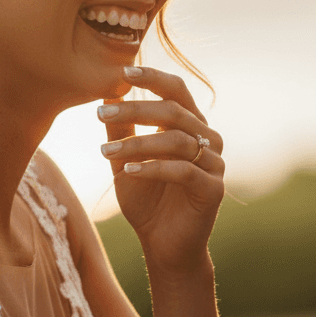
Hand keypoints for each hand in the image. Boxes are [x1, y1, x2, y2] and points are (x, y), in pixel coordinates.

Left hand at [98, 66, 224, 274]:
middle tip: (101, 111)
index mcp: (191, 125)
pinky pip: (183, 171)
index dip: (153, 78)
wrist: (163, 245)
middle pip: (174, 111)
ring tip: (104, 151)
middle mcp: (207, 139)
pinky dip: (153, 169)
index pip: (177, 90)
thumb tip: (105, 95)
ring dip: (137, 144)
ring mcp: (214, 163)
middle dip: (135, 109)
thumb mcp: (127, 160)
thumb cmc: (148, 200)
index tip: (123, 72)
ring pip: (176, 141)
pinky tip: (127, 171)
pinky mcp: (213, 188)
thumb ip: (120, 131)